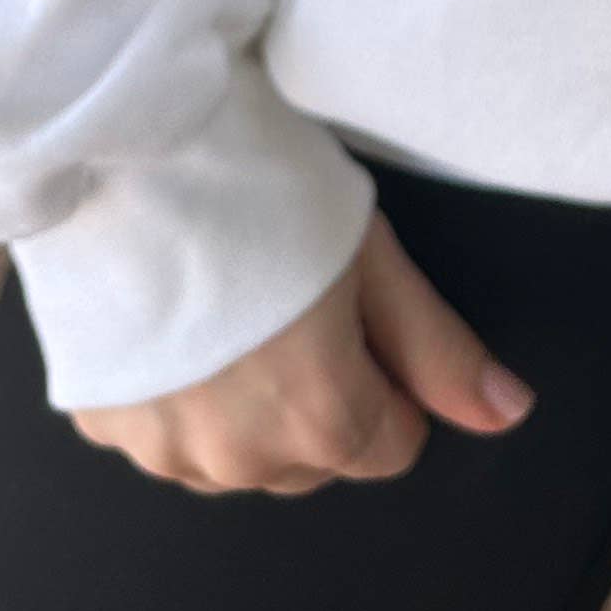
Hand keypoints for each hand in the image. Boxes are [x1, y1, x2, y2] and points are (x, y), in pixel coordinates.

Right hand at [66, 210, 537, 495]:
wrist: (117, 148)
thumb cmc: (256, 184)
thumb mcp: (368, 251)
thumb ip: (438, 348)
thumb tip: (509, 414)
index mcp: (322, 423)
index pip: (392, 444)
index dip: (388, 375)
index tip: (357, 311)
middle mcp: (242, 462)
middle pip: (315, 458)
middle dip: (318, 398)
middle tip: (290, 297)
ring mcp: (163, 452)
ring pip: (238, 456)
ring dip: (247, 409)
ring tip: (228, 304)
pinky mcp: (102, 427)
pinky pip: (167, 437)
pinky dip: (180, 397)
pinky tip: (172, 318)